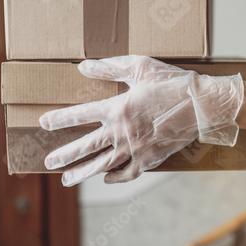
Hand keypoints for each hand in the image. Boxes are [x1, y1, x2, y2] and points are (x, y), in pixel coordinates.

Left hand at [39, 56, 243, 185]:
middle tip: (48, 163)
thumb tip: (83, 66)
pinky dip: (115, 177)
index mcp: (118, 108)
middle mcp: (122, 132)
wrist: (201, 105)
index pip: (80, 115)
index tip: (43, 123)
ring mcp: (136, 148)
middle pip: (86, 147)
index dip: (60, 119)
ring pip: (103, 165)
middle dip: (64, 156)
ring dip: (82, 173)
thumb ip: (109, 67)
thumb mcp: (140, 67)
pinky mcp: (150, 159)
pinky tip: (106, 178)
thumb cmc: (172, 83)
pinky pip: (128, 173)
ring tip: (67, 179)